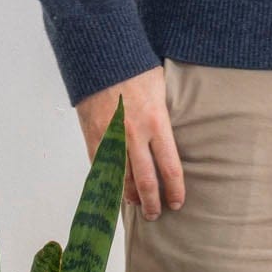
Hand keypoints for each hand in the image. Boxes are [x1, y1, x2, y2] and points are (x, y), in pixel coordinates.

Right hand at [76, 66, 184, 218]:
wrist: (102, 57)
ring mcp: (111, 137)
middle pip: (146, 180)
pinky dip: (108, 182)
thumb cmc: (136, 70)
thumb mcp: (161, 91)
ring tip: (136, 205)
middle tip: (156, 214)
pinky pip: (101, 167)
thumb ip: (164, 119)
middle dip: (152, 202)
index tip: (178, 202)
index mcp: (156, 123)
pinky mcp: (93, 136)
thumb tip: (173, 140)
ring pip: (122, 178)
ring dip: (130, 196)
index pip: (169, 167)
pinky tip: (114, 191)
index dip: (174, 189)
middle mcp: (134, 135)